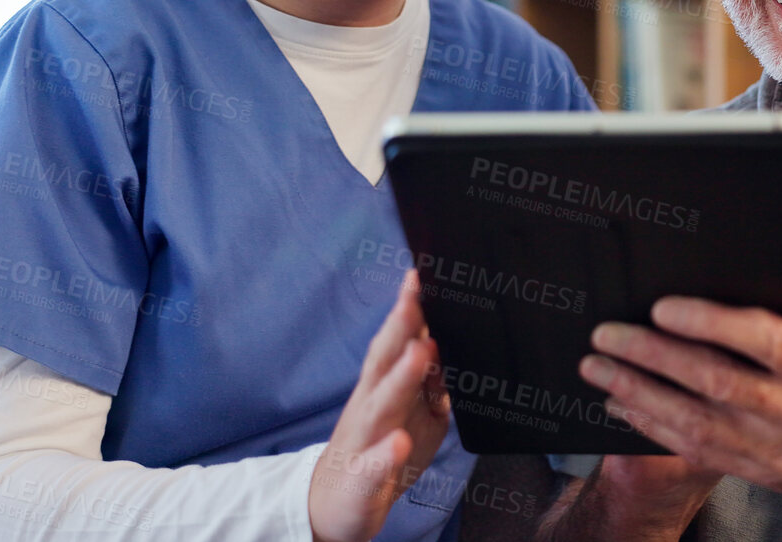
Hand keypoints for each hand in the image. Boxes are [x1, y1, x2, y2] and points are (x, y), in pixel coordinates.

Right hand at [309, 270, 451, 541]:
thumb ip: (429, 381)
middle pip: (383, 361)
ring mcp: (364, 441)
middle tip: (416, 297)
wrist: (333, 505)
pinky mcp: (363, 480)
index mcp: (380, 388)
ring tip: (421, 352)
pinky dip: (386, 455)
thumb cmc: (378, 449)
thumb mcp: (410, 411)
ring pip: (381, 406)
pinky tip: (400, 444)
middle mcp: (369, 406)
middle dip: (399, 329)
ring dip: (400, 379)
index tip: (419, 275)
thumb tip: (448, 346)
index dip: (406, 309)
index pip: (394, 341)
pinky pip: (374, 467)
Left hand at [578, 224, 781, 513]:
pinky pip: (700, 453)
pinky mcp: (767, 475)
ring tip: (599, 370)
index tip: (664, 306)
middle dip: (653, 356)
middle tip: (609, 334)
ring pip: (697, 424)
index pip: (764, 340)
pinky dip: (655, 429)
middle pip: (717, 382)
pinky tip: (625, 408)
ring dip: (640, 395)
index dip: (710, 322)